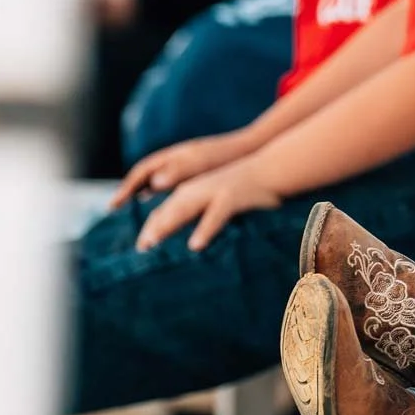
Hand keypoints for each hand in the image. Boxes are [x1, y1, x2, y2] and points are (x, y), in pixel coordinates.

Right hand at [113, 128, 255, 208]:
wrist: (251, 148)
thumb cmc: (227, 155)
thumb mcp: (201, 163)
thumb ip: (178, 171)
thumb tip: (153, 183)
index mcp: (174, 156)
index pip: (142, 172)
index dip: (126, 188)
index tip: (114, 205)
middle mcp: (176, 159)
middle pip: (146, 176)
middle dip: (130, 193)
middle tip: (115, 210)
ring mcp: (186, 165)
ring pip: (158, 181)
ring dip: (145, 195)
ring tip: (136, 215)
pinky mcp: (199, 172)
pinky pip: (173, 185)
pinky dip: (164, 197)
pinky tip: (166, 210)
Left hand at [135, 158, 283, 252]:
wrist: (273, 167)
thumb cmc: (248, 189)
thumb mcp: (219, 199)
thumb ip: (203, 213)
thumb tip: (192, 241)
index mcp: (194, 191)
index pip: (166, 210)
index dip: (151, 226)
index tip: (141, 246)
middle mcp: (198, 189)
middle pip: (169, 210)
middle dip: (153, 227)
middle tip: (140, 248)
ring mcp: (214, 192)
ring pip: (184, 209)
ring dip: (167, 225)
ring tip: (152, 241)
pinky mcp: (231, 196)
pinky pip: (214, 215)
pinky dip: (204, 229)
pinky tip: (195, 245)